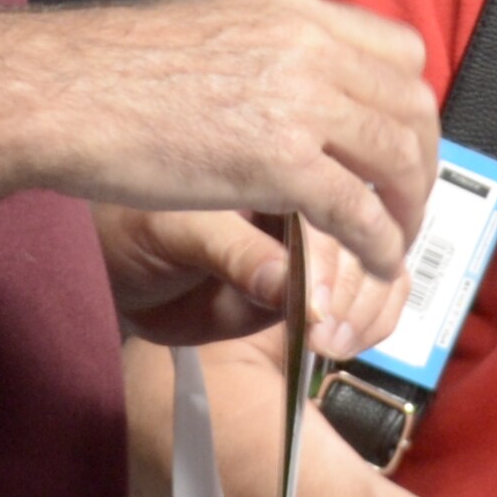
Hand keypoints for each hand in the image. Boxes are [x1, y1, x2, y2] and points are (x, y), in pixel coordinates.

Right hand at [24, 0, 437, 287]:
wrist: (59, 89)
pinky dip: (380, 243)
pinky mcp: (279, 162)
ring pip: (397, 159)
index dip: (410, 106)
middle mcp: (310, 49)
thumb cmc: (109, 69)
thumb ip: (263, 52)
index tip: (399, 144)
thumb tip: (284, 80)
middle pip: (411, 108)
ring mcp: (299, 102)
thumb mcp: (209, 31)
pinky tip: (377, 264)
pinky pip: (360, 210)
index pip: (401, 52)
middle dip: (420, 163)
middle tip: (406, 204)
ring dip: (407, 209)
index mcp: (294, 12)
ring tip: (396, 243)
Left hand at [95, 205, 400, 357]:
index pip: (335, 199)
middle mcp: (308, 191)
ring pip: (385, 258)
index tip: (316, 310)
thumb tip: (289, 285)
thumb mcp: (171, 231)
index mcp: (278, 155)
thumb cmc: (126, 227)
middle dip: (358, 285)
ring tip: (329, 341)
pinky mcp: (320, 278)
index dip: (331, 260)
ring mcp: (318, 237)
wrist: (110, 264)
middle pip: (375, 227)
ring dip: (370, 305)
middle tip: (323, 331)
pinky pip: (376, 289)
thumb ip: (233, 254)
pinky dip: (376, 317)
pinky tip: (345, 340)